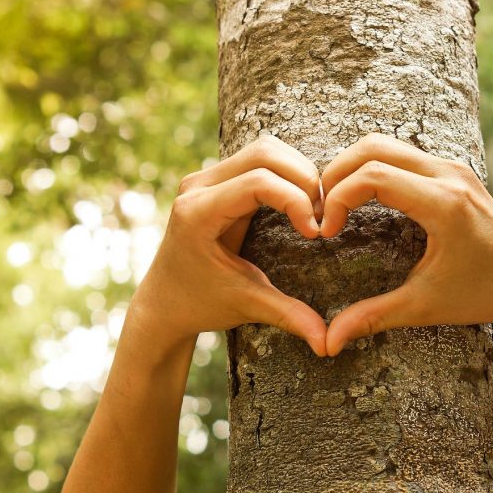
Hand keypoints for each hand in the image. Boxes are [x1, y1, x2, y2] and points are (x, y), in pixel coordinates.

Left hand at [130, 135, 328, 355]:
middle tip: (324, 214)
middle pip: (264, 153)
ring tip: (316, 207)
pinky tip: (303, 201)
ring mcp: (204, 177)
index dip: (296, 200)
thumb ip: (287, 315)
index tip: (315, 234)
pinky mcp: (215, 178)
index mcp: (197, 213)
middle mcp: (197, 186)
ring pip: (264, 148)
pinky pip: (259, 158)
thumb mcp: (245, 306)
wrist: (164, 302)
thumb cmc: (200, 304)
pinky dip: (287, 171)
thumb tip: (328, 344)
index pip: (258, 183)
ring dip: (298, 171)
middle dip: (304, 178)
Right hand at [319, 133, 492, 355]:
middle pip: (373, 147)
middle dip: (335, 173)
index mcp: (444, 203)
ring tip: (334, 205)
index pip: (372, 176)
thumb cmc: (485, 294)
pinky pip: (402, 155)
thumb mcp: (425, 306)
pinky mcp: (453, 171)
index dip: (337, 199)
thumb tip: (327, 343)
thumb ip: (373, 318)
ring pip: (386, 145)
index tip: (326, 233)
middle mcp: (449, 175)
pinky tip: (360, 200)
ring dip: (353, 168)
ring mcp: (453, 168)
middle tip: (319, 209)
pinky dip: (372, 168)